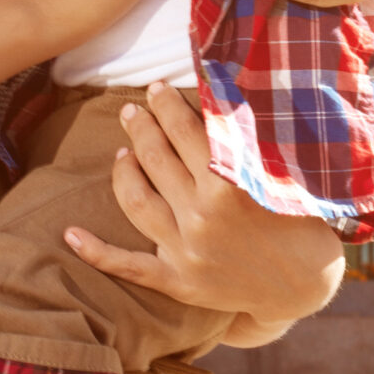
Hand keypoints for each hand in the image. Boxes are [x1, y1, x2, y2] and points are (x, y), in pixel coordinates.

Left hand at [66, 82, 344, 327]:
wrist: (303, 285)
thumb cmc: (299, 220)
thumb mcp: (284, 174)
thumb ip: (251, 142)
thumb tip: (221, 98)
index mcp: (231, 184)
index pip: (188, 132)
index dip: (169, 105)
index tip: (159, 88)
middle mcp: (202, 215)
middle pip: (157, 158)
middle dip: (142, 126)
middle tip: (134, 108)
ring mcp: (186, 250)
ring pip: (136, 199)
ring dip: (123, 168)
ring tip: (122, 149)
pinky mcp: (178, 281)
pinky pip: (128, 265)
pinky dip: (96, 252)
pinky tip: (70, 233)